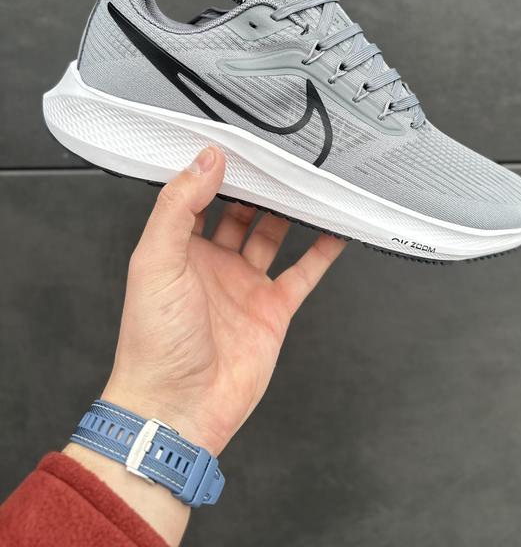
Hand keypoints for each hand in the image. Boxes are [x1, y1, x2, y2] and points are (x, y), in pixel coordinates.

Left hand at [102, 145, 345, 454]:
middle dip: (259, 186)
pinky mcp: (273, 309)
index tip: (237, 143)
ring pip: (274, 236)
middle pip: (241, 212)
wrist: (178, 408)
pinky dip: (322, 251)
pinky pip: (303, 272)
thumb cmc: (154, 342)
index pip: (199, 197)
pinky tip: (335, 229)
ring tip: (310, 183)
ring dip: (291, 212)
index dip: (216, 171)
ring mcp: (245, 285)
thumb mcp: (156, 261)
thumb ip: (178, 207)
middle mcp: (213, 263)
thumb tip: (205, 160)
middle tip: (280, 157)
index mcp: (179, 249)